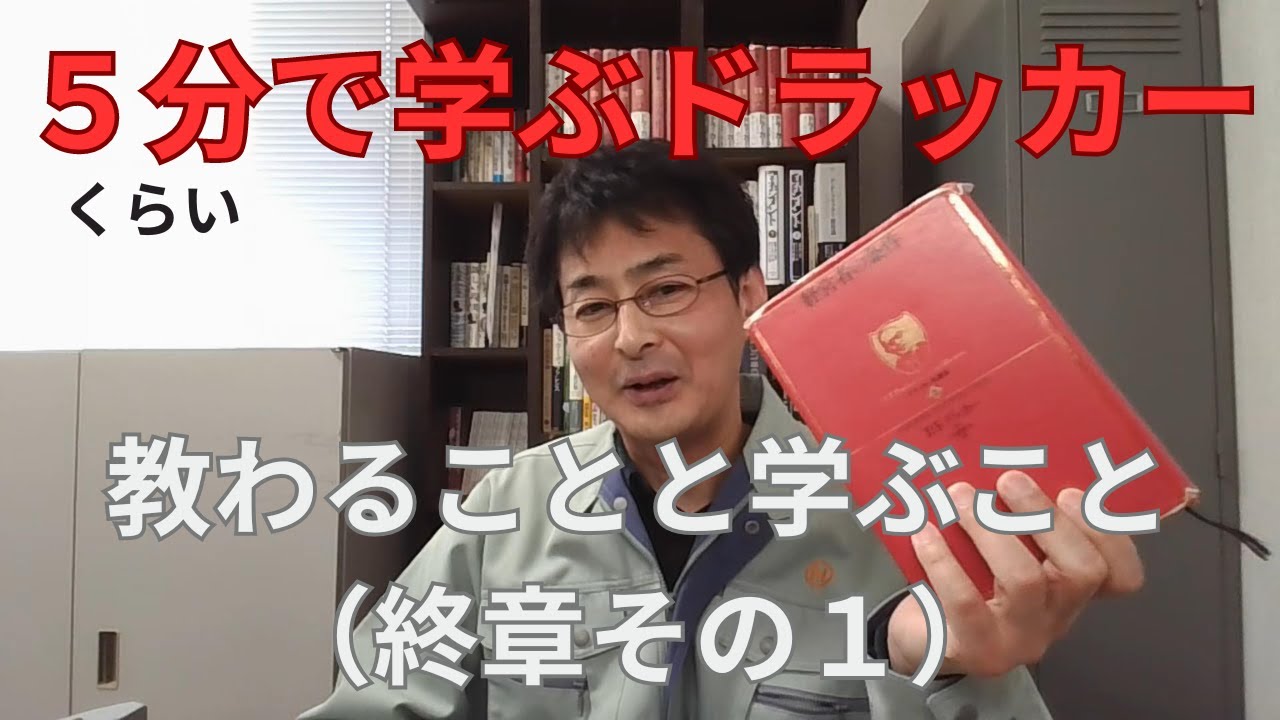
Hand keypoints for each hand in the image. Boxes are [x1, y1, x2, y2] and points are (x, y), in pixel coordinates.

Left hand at [886, 470, 1145, 678]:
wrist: (920, 637)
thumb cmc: (965, 579)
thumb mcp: (1000, 548)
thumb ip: (1017, 518)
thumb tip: (1008, 459)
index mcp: (1070, 590)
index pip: (1122, 575)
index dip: (1109, 535)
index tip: (1071, 493)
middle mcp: (1056, 618)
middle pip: (1083, 571)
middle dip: (1046, 517)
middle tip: (1008, 480)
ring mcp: (1020, 638)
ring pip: (1024, 580)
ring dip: (991, 530)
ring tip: (959, 496)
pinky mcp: (977, 649)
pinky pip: (965, 601)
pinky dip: (943, 559)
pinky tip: (925, 532)